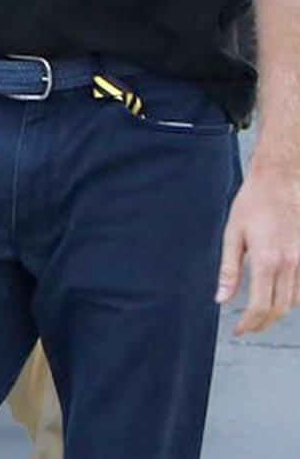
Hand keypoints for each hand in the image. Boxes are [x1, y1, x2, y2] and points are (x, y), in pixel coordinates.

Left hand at [216, 164, 299, 333]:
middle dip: (261, 324)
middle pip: (278, 310)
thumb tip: (221, 299)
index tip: (238, 331)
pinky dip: (289, 301)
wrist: (281, 182)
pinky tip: (276, 299)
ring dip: (276, 314)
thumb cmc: (253, 203)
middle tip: (246, 328)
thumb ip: (229, 270)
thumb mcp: (233, 234)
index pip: (260, 306)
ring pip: (293, 303)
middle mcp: (289, 266)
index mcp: (267, 261)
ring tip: (258, 317)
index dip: (249, 324)